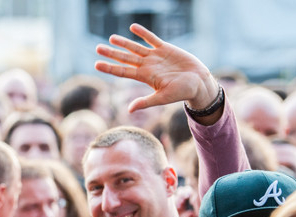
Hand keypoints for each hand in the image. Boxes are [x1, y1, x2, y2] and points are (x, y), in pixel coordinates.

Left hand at [95, 24, 218, 111]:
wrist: (198, 83)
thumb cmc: (182, 92)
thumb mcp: (162, 98)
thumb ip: (146, 102)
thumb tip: (129, 110)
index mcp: (145, 77)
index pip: (123, 71)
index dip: (110, 67)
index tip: (96, 64)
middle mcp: (147, 66)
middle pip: (125, 58)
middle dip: (111, 53)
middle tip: (97, 48)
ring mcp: (155, 57)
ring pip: (136, 47)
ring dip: (124, 43)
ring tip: (111, 38)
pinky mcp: (166, 49)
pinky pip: (152, 39)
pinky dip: (143, 33)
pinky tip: (133, 27)